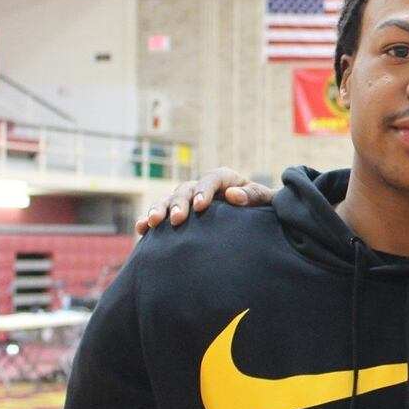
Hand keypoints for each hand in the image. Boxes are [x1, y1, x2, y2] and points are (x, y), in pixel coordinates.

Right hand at [134, 167, 274, 234]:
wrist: (256, 226)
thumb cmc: (264, 212)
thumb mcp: (266, 202)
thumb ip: (254, 196)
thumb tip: (233, 194)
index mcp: (226, 179)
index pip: (212, 178)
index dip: (204, 190)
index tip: (200, 206)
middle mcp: (203, 187)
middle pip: (186, 189)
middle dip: (179, 203)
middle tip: (177, 220)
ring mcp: (188, 201)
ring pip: (168, 200)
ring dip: (159, 210)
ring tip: (152, 223)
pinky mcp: (179, 216)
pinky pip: (160, 215)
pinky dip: (149, 221)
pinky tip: (141, 230)